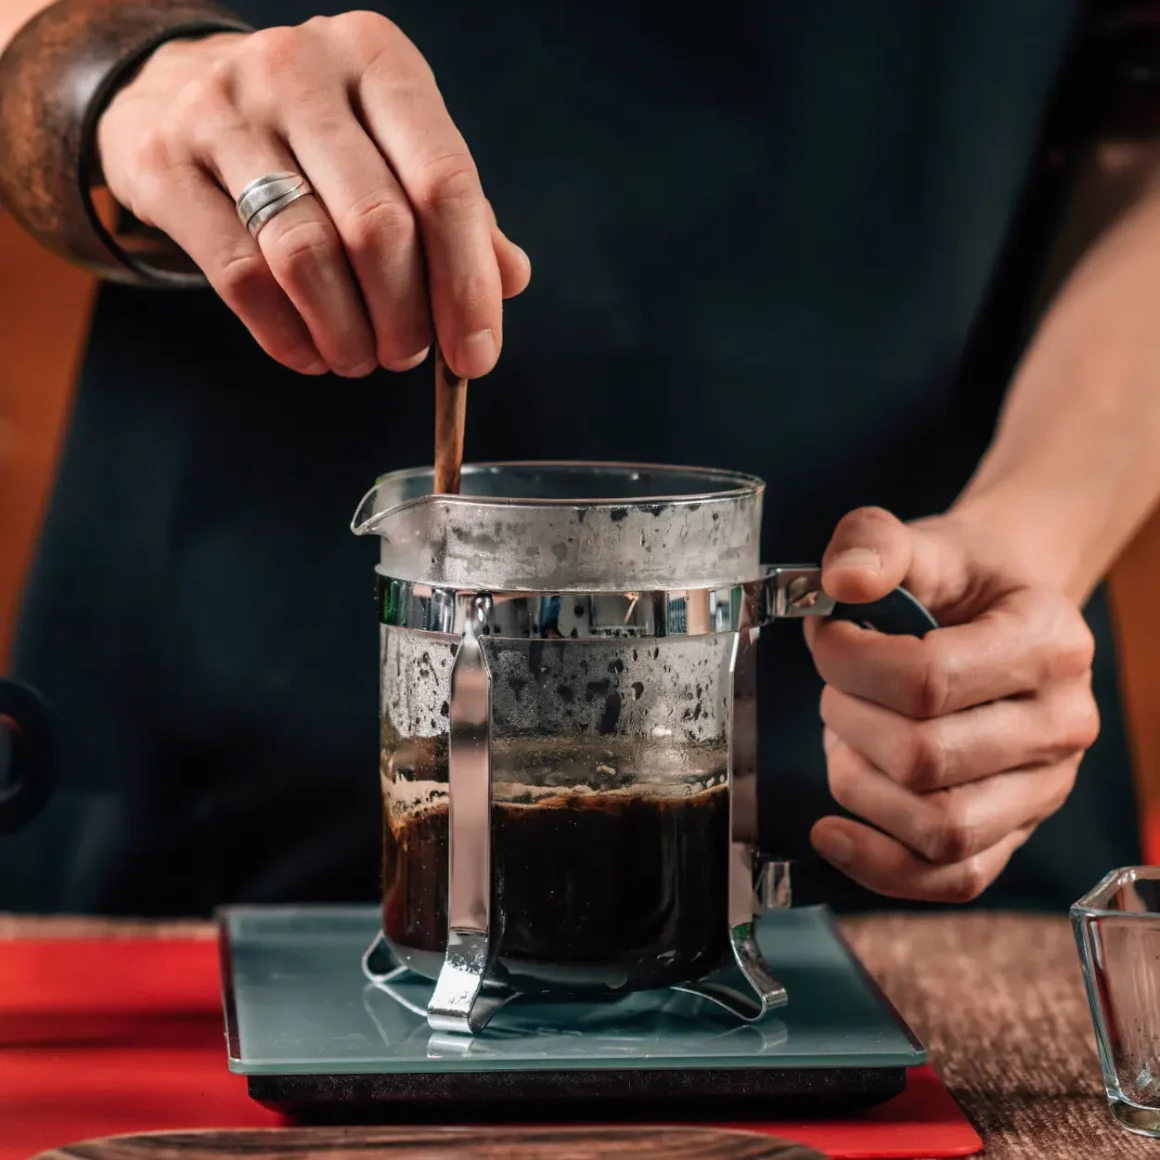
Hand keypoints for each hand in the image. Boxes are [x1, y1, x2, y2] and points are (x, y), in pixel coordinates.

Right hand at [96, 15, 530, 377]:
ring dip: (347, 334)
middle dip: (406, 318)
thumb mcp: (395, 147)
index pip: (444, 181)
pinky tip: (311, 355)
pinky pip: (240, 277)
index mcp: (377, 58)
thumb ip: (457, 211)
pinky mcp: (163, 162)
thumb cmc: (318, 137)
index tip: (476, 357)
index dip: (467, 284)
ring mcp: (221, 110)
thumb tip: (509, 280)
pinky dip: (287, 336)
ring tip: (361, 357)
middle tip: (409, 356)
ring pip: (306, 256)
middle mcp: (298, 68)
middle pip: (377, 226)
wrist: (178, 90)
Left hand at [803, 506, 1099, 902]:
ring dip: (859, 786)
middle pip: (927, 759)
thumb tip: (842, 582)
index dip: (849, 662)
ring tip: (846, 739)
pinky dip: (880, 866)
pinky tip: (831, 832)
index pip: (929, 678)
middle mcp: (1062, 725)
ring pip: (940, 829)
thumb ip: (872, 541)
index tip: (826, 638)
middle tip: (835, 690)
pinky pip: (953, 879)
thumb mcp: (921, 541)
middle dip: (849, 721)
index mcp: (1049, 642)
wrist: (998, 612)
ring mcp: (1044, 789)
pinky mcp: (1014, 833)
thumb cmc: (957, 582)